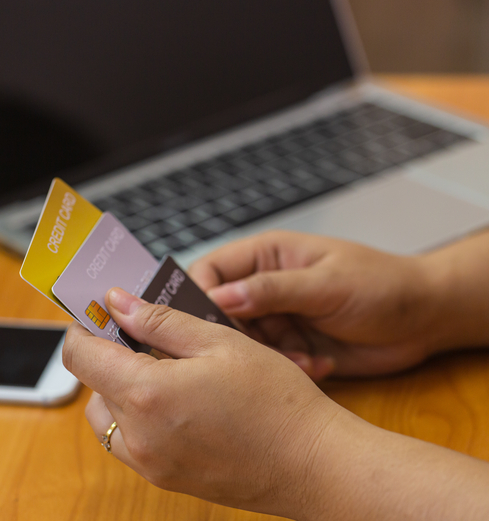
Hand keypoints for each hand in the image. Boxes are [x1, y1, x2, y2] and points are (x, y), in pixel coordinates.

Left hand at [63, 288, 341, 517]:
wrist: (315, 465)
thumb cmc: (277, 402)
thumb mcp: (219, 342)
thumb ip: (160, 321)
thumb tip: (117, 303)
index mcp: (147, 394)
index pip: (81, 356)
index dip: (85, 328)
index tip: (102, 313)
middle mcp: (139, 436)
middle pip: (92, 386)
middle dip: (108, 356)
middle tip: (144, 337)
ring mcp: (150, 463)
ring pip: (106, 417)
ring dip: (119, 389)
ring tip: (163, 369)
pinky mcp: (164, 478)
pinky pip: (129, 443)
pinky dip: (136, 418)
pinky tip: (176, 400)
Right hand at [188, 231, 438, 378]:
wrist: (426, 320)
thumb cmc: (382, 285)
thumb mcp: (327, 284)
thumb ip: (273, 290)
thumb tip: (220, 298)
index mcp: (265, 256)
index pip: (210, 271)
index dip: (199, 295)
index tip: (209, 322)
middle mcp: (263, 287)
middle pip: (219, 312)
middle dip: (235, 335)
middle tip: (254, 351)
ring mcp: (276, 318)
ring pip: (242, 343)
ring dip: (267, 356)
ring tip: (302, 359)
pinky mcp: (290, 347)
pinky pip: (269, 363)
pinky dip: (290, 368)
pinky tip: (319, 364)